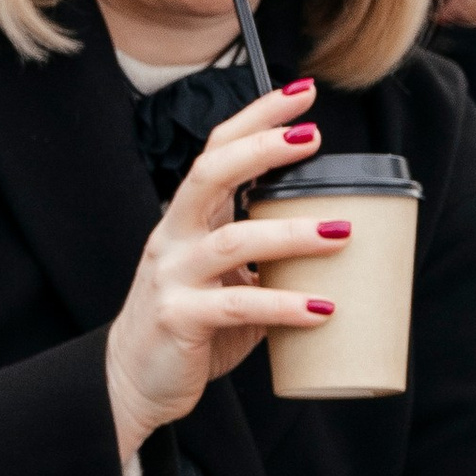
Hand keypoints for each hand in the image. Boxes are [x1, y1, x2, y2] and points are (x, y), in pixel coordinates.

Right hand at [103, 79, 352, 465]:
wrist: (132, 382)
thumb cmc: (187, 328)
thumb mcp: (225, 283)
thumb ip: (266, 262)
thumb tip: (340, 248)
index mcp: (186, 221)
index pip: (216, 151)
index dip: (256, 118)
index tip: (301, 93)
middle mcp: (172, 238)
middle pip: (211, 173)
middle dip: (263, 148)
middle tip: (313, 137)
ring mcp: (172, 276)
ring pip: (233, 240)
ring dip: (292, 234)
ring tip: (342, 233)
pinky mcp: (178, 318)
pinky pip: (237, 305)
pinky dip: (284, 304)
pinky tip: (322, 309)